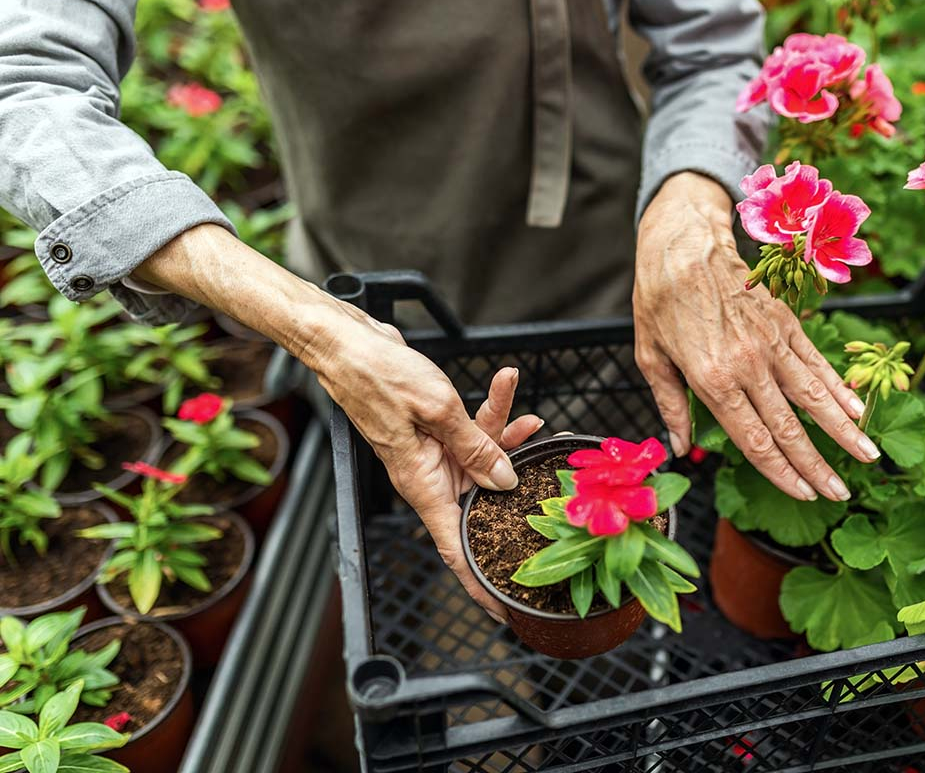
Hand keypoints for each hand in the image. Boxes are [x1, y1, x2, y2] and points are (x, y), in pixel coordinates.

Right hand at [312, 306, 541, 620]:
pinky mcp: (438, 427)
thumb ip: (476, 446)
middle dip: (516, 492)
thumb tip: (505, 481)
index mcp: (423, 485)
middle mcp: (430, 475)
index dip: (479, 583)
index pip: (454, 549)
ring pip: (485, 457)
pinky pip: (474, 428)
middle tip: (551, 493)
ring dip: (510, 436)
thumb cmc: (378, 376)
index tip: (504, 606)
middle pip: (483, 498)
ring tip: (533, 418)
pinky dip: (493, 409)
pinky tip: (507, 383)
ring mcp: (435, 451)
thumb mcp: (437, 410)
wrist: (348, 342)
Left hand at [633, 172, 879, 501]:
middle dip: (818, 465)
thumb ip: (670, 405)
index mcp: (712, 380)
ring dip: (843, 430)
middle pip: (789, 427)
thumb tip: (680, 446)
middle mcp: (748, 365)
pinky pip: (817, 362)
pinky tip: (857, 409)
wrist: (684, 243)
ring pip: (814, 396)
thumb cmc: (659, 300)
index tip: (804, 494)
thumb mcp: (650, 356)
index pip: (754, 440)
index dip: (781, 472)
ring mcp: (771, 343)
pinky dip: (839, 387)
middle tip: (842, 494)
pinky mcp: (785, 323)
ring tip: (868, 457)